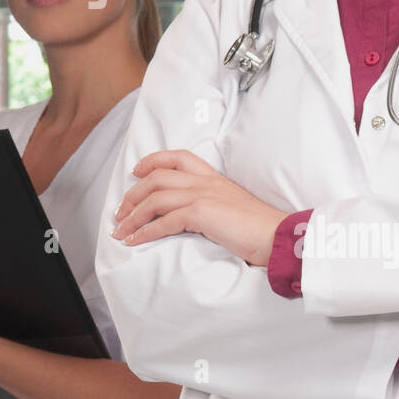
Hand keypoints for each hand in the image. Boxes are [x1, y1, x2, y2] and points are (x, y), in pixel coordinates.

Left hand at [110, 149, 287, 266]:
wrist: (278, 237)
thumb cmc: (260, 229)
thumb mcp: (234, 208)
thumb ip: (214, 205)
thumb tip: (192, 217)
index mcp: (214, 177)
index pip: (178, 157)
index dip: (152, 161)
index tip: (136, 171)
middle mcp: (206, 181)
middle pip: (157, 177)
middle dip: (133, 195)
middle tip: (120, 213)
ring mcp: (203, 195)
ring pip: (155, 198)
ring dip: (132, 216)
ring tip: (121, 231)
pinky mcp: (201, 213)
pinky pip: (163, 221)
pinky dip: (144, 232)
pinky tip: (134, 241)